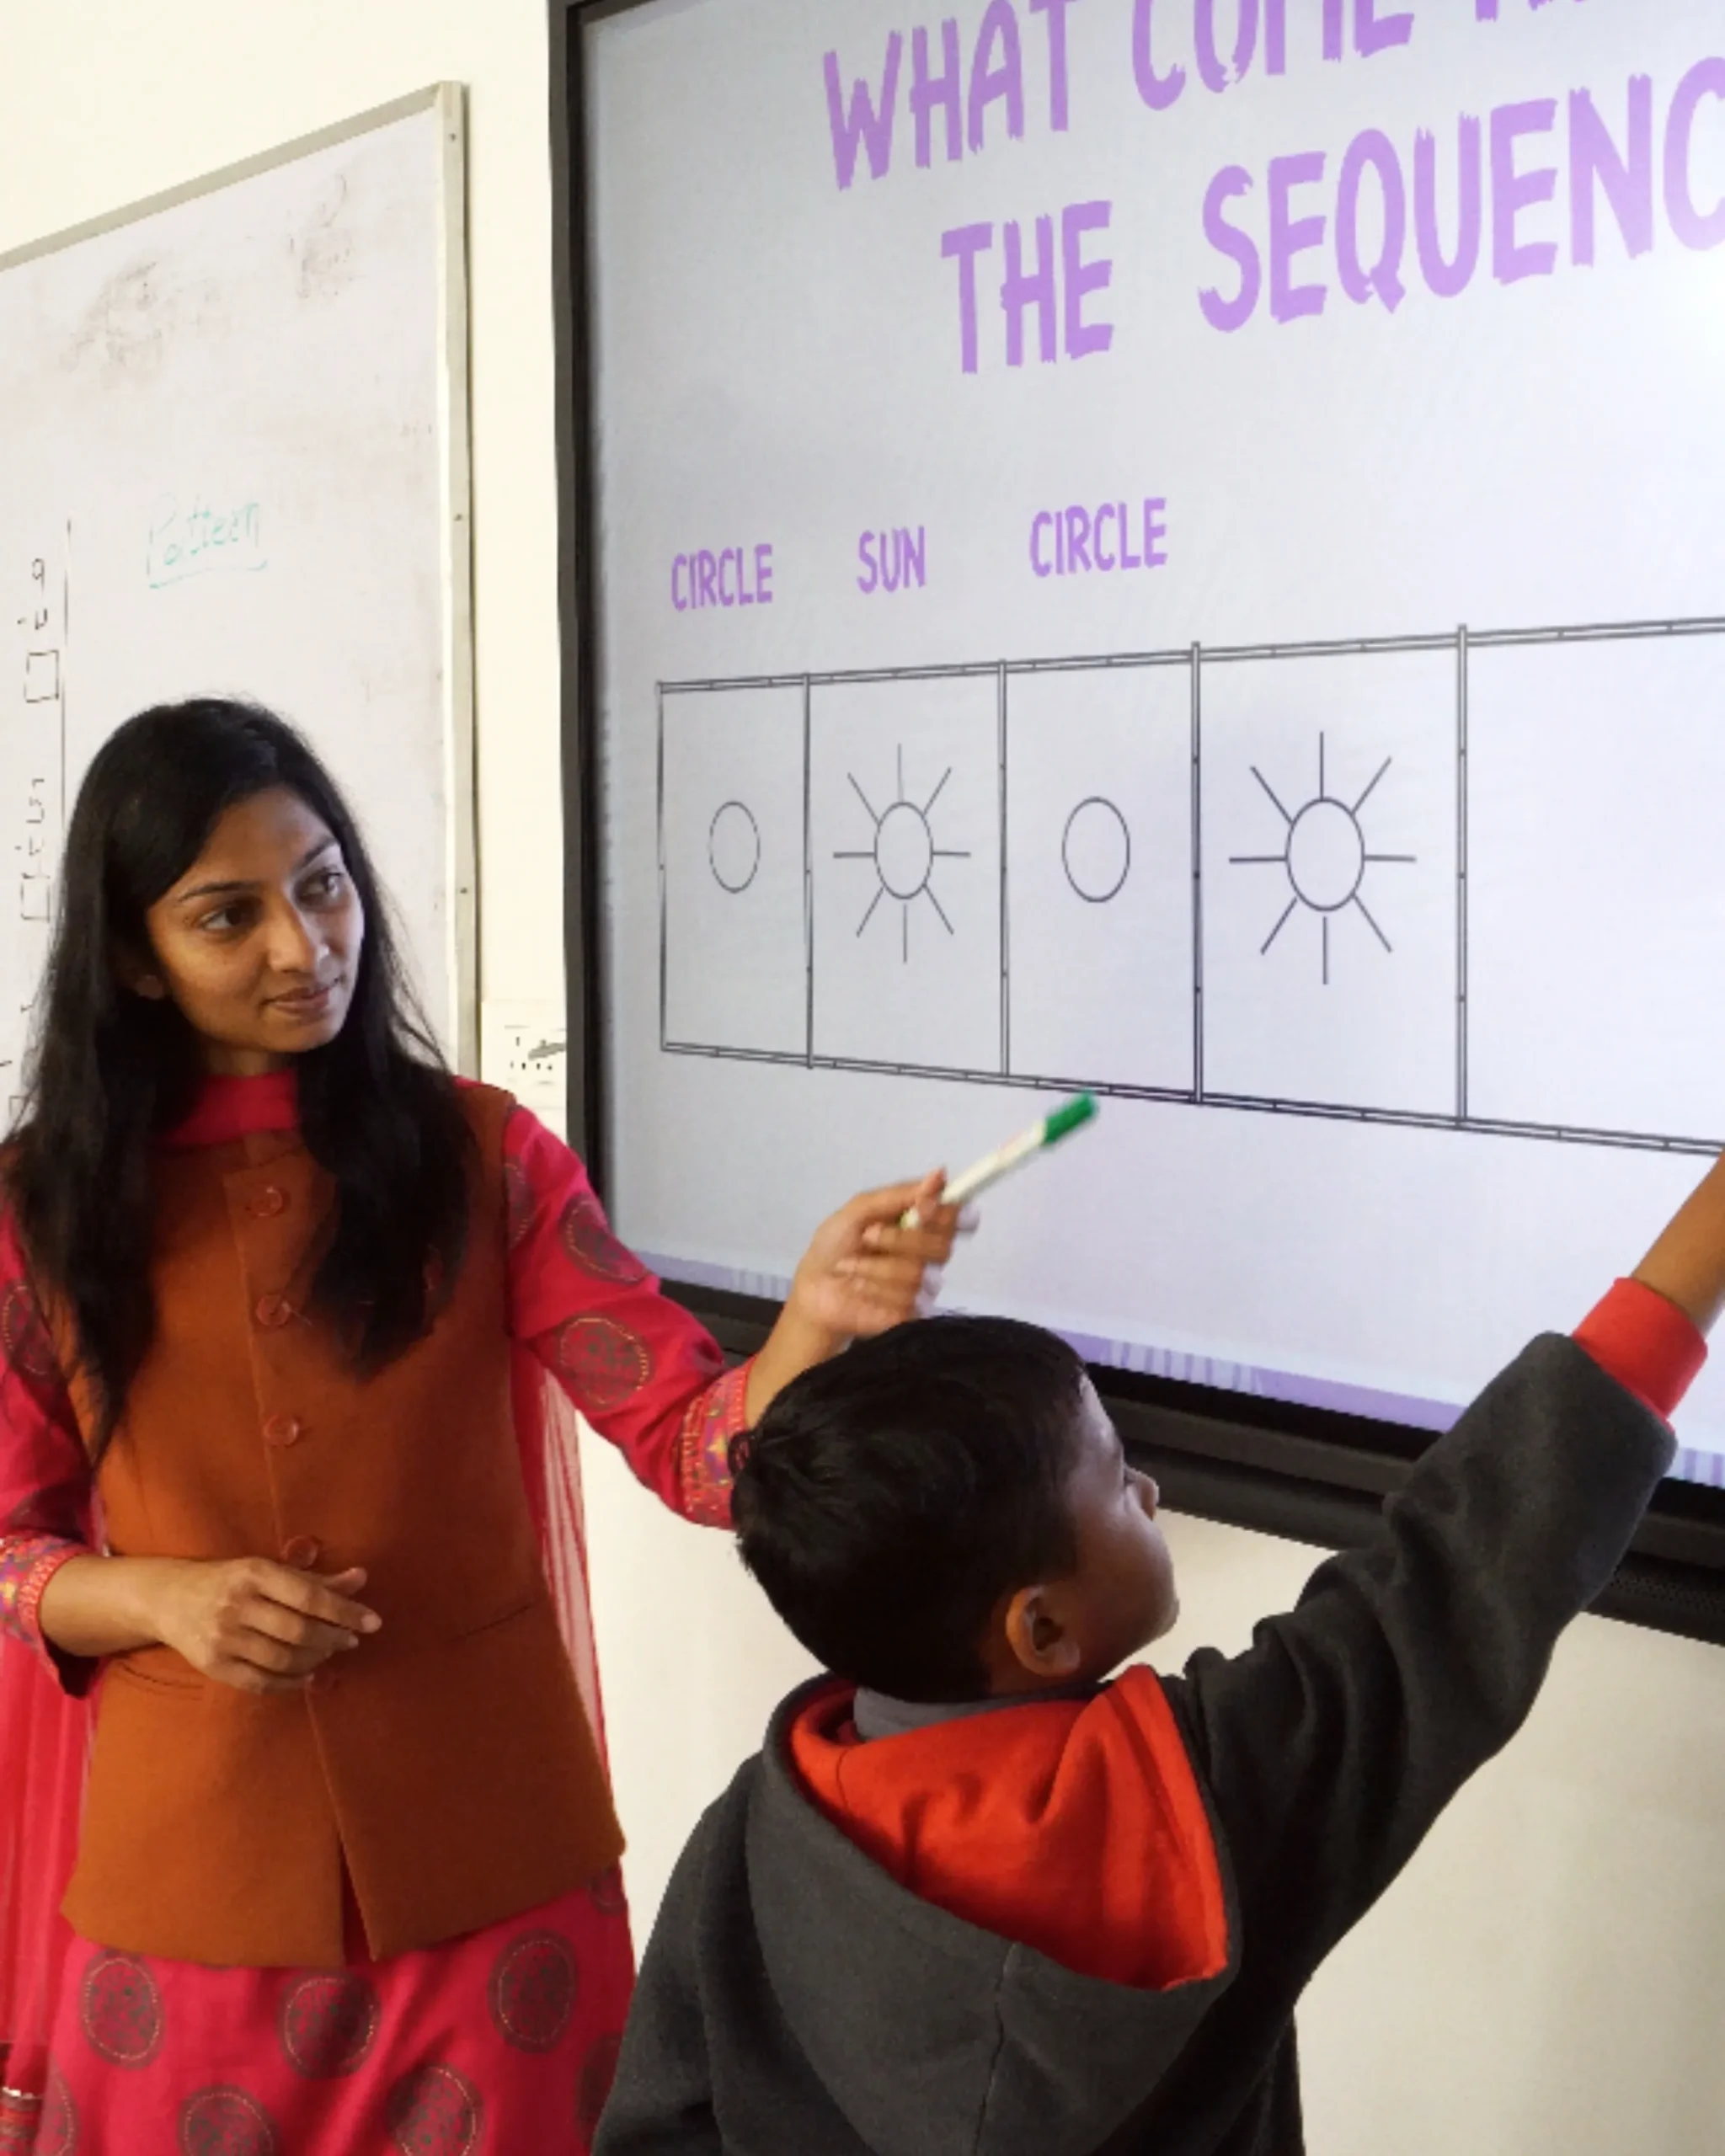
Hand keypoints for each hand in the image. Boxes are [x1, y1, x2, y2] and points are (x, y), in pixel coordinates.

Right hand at [151, 1558, 380, 1694]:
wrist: (168, 1597)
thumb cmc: (230, 1580)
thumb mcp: (269, 1570)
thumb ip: (316, 1578)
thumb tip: (361, 1578)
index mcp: (253, 1573)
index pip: (308, 1596)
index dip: (345, 1611)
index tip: (373, 1622)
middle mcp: (236, 1605)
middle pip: (298, 1631)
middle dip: (333, 1638)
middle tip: (351, 1640)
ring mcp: (222, 1639)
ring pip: (282, 1659)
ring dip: (315, 1660)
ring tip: (328, 1652)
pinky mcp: (212, 1666)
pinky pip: (261, 1682)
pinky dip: (291, 1682)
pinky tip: (307, 1674)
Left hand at [785, 1170, 968, 1342]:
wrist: (813, 1288)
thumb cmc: (835, 1246)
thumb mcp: (858, 1210)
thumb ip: (898, 1195)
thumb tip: (939, 1174)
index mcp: (921, 1225)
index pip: (956, 1217)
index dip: (946, 1212)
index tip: (922, 1207)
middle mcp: (928, 1254)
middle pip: (943, 1245)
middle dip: (901, 1239)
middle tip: (868, 1235)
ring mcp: (922, 1285)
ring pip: (918, 1273)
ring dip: (875, 1266)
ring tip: (849, 1266)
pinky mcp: (911, 1313)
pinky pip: (906, 1299)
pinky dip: (873, 1288)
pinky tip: (856, 1287)